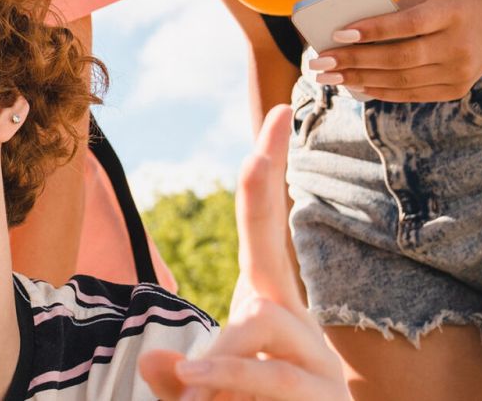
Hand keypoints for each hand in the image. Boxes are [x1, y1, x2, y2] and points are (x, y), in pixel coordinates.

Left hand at [139, 106, 348, 400]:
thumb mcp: (205, 388)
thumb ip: (179, 376)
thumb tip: (156, 364)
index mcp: (268, 307)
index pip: (266, 226)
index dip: (269, 170)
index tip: (279, 109)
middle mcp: (299, 325)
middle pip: (264, 286)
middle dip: (229, 311)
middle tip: (194, 372)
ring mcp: (320, 363)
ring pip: (264, 336)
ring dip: (221, 371)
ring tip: (197, 395)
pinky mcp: (326, 396)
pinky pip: (274, 381)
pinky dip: (232, 385)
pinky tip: (201, 391)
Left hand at [308, 0, 481, 102]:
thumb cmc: (455, 2)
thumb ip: (398, 9)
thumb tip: (352, 31)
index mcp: (453, 12)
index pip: (408, 25)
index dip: (373, 30)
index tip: (338, 33)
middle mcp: (459, 45)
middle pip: (399, 58)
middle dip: (354, 61)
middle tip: (319, 63)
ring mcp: (460, 72)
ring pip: (401, 81)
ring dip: (359, 79)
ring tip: (329, 76)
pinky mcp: (456, 89)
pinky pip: (411, 93)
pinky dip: (380, 90)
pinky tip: (355, 85)